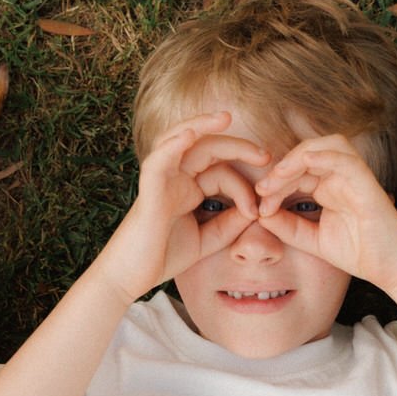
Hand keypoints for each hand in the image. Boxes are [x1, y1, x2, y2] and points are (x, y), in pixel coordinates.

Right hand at [97, 113, 267, 300]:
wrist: (130, 277)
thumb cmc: (162, 257)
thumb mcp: (207, 240)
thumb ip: (229, 224)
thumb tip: (256, 209)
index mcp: (188, 189)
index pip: (222, 173)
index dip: (244, 188)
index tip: (257, 212)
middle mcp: (175, 179)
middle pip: (207, 148)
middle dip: (237, 146)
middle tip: (266, 155)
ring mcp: (161, 181)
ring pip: (180, 140)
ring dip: (201, 125)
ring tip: (224, 118)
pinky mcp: (149, 190)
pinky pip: (159, 160)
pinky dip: (173, 144)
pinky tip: (190, 135)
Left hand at [253, 135, 396, 291]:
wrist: (391, 271)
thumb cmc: (359, 253)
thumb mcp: (312, 240)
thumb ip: (287, 227)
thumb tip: (260, 214)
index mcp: (329, 187)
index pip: (297, 172)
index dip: (274, 184)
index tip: (258, 207)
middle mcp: (342, 177)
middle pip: (307, 154)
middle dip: (281, 168)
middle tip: (262, 189)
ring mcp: (356, 178)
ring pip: (328, 145)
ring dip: (300, 155)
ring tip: (279, 174)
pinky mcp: (368, 184)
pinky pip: (348, 160)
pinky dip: (327, 155)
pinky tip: (307, 160)